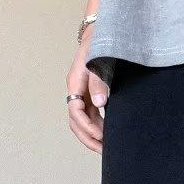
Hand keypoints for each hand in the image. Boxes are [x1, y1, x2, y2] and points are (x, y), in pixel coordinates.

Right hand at [66, 32, 109, 153]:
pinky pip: (90, 116)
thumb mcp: (99, 60)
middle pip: (75, 121)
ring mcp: (81, 94)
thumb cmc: (99, 44)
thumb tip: (99, 103)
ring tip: (107, 147)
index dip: (87, 126)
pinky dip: (98, 127)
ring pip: (82, 121)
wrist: (100, 33)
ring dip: (92, 135)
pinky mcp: (89, 95)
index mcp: (75, 82)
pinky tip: (108, 134)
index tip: (101, 135)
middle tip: (103, 150)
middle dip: (88, 137)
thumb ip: (98, 82)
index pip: (75, 111)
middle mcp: (76, 91)